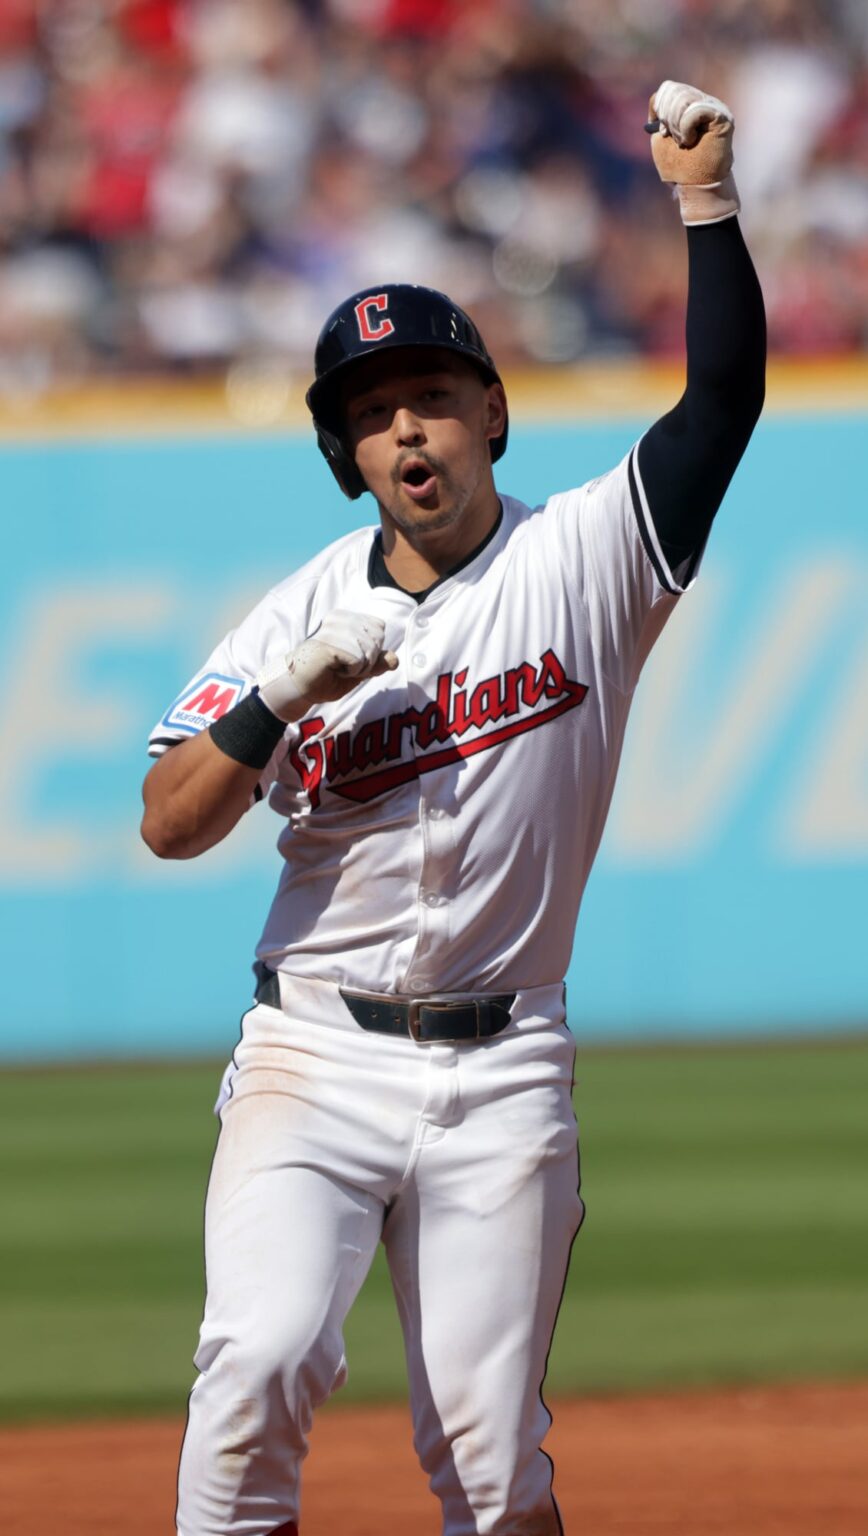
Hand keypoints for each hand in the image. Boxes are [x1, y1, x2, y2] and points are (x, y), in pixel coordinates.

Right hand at [256, 610, 398, 721]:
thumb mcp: (358, 671)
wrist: (300, 687)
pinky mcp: (330, 642)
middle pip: (377, 638)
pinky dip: (351, 672)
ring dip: (358, 668)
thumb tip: (395, 659)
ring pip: (369, 650)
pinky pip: (359, 660)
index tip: (350, 658)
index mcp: (346, 618)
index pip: (379, 627)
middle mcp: (340, 618)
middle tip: (344, 666)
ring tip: (337, 668)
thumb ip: (376, 663)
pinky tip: (333, 669)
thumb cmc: (325, 678)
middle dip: (367, 660)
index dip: (372, 650)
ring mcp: (334, 629)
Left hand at [648, 79, 738, 224]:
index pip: (669, 88)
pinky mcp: (723, 116)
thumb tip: (656, 100)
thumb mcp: (660, 140)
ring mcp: (715, 107)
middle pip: (674, 90)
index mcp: (689, 104)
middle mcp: (704, 101)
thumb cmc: (679, 167)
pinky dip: (686, 128)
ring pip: (684, 98)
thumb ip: (658, 117)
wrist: (696, 187)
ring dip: (676, 125)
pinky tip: (691, 140)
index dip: (660, 107)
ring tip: (685, 142)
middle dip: (667, 118)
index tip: (662, 131)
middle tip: (675, 139)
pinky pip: (695, 110)